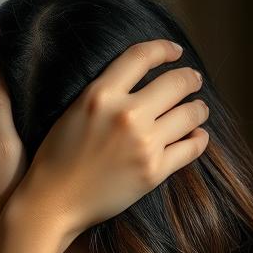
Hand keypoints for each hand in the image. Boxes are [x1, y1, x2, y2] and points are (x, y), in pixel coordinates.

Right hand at [4, 38, 209, 250]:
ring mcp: (143, 144)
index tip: (176, 52)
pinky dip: (199, 139)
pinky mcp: (154, 171)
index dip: (165, 49)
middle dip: (190, 78)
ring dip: (199, 109)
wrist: (54, 203)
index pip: (143, 56)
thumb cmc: (57, 159)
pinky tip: (199, 136)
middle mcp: (126, 114)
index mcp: (101, 94)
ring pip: (189, 114)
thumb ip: (105, 94)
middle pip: (175, 82)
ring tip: (199, 110)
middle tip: (194, 80)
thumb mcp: (75, 111)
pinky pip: (190, 148)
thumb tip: (139, 83)